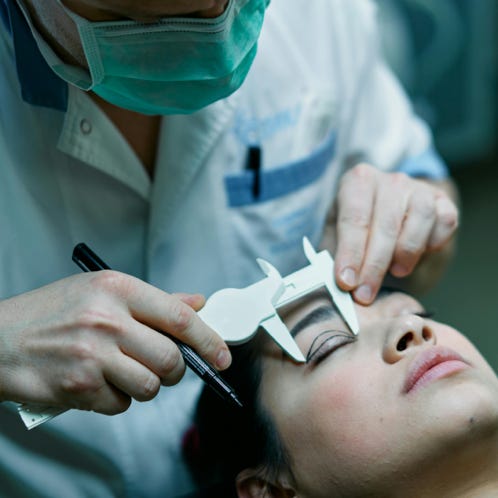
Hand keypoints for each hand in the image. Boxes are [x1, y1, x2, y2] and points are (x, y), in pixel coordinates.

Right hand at [0, 271, 230, 413]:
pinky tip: (98, 382)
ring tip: (124, 372)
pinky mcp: (78, 387)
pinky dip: (117, 399)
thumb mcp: (102, 290)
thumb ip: (155, 299)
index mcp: (118, 288)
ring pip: (150, 386)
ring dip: (146, 386)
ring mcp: (92, 354)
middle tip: (166, 368)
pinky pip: (122, 404)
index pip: (179, 316)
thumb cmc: (52, 312)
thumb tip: (196, 302)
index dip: (209, 339)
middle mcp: (107, 319)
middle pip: (171, 358)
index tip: (222, 355)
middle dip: (176, 370)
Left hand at [330, 164, 458, 303]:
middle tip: (365, 294)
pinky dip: (434, 243)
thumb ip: (333, 255)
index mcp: (357, 182)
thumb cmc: (357, 228)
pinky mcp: (442, 201)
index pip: (353, 219)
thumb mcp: (336, 235)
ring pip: (419, 220)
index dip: (350, 253)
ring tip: (396, 272)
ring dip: (407, 253)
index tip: (346, 282)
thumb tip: (334, 284)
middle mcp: (389, 180)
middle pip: (385, 224)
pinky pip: (445, 222)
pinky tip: (418, 256)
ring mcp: (418, 188)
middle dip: (374, 266)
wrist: (388, 213)